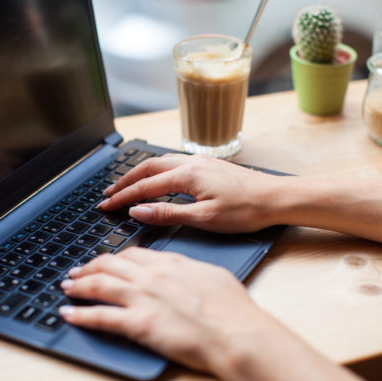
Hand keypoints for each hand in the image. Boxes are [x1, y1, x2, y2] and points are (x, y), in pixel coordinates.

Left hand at [59, 247, 273, 371]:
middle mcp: (152, 276)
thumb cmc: (233, 309)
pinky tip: (69, 314)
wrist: (236, 334)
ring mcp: (143, 299)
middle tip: (76, 272)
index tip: (104, 262)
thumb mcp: (212, 276)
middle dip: (88, 268)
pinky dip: (80, 315)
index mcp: (170, 263)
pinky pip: (101, 317)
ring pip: (99, 285)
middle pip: (109, 265)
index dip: (112, 258)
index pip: (132, 254)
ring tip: (67, 288)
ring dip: (78, 286)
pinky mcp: (139, 324)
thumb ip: (189, 270)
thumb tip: (182, 271)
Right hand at [98, 154, 280, 232]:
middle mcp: (191, 163)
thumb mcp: (204, 218)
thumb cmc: (246, 211)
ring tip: (125, 185)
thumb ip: (168, 214)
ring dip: (139, 173)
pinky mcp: (209, 165)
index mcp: (187, 175)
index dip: (122, 197)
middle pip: (147, 167)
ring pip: (160, 162)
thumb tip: (138, 212)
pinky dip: (156, 170)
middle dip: (124, 180)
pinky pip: (173, 163)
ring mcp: (201, 162)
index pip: (145, 186)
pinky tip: (156, 178)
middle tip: (107, 193)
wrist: (276, 198)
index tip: (105, 206)